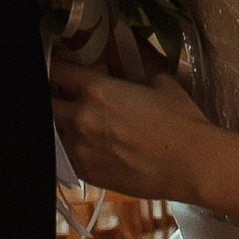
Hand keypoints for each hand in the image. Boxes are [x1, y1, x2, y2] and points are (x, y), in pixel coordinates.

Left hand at [50, 61, 219, 202]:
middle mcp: (80, 118)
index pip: (57, 70)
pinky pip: (68, 156)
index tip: (57, 65)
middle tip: (65, 95)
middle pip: (47, 103)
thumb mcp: (158, 82)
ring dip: (62, 124)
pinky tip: (91, 146)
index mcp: (96, 90)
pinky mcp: (87, 173)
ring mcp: (80, 149)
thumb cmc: (180, 119)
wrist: (191, 163)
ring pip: (54, 131)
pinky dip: (74, 148)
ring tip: (79, 123)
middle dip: (54, 96)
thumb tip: (123, 79)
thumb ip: (131, 78)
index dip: (54, 64)